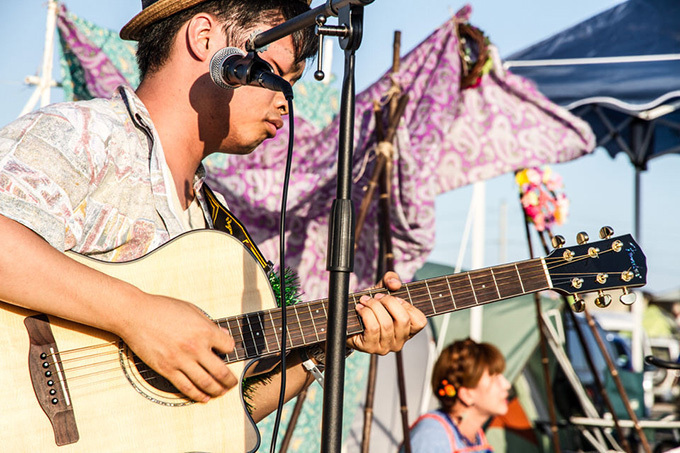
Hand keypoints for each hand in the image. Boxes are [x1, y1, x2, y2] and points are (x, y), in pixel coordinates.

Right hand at [118, 294, 238, 402]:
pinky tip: (204, 397)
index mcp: (204, 330)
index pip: (228, 346)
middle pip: (221, 371)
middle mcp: (196, 347)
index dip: (230, 349)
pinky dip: (197, 395)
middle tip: (233, 383)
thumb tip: (223, 333)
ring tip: (221, 392)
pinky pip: (186, 387)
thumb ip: (208, 323)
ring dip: (217, 390)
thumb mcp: (191, 309)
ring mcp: (181, 360)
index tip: (227, 351)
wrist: (136, 315)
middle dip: (230, 380)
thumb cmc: (162, 308)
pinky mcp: (167, 369)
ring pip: (206, 382)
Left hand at [347, 271, 425, 354]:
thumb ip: (391, 280)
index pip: (420, 321)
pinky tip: (360, 309)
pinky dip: (365, 313)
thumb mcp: (382, 289)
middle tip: (377, 297)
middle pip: (403, 320)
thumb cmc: (369, 306)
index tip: (395, 298)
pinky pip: (373, 328)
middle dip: (389, 302)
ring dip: (373, 306)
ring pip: (386, 323)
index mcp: (407, 330)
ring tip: (365, 301)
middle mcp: (399, 341)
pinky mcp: (370, 348)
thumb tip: (395, 284)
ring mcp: (385, 347)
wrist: (347, 318)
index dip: (408, 306)